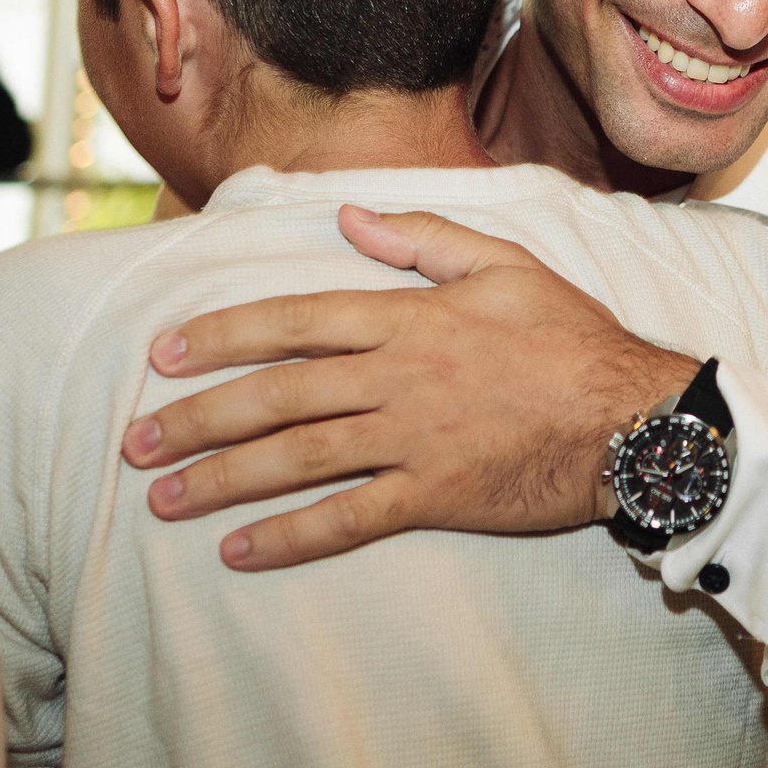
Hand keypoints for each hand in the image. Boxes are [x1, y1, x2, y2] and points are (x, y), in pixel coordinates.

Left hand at [125, 209, 700, 568]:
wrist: (633, 418)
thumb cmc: (573, 338)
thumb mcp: (505, 264)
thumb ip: (422, 240)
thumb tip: (348, 217)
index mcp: (408, 317)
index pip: (294, 322)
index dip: (222, 337)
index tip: (164, 356)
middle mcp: (397, 377)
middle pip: (276, 395)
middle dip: (197, 417)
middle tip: (134, 442)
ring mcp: (412, 440)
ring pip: (297, 459)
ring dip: (222, 479)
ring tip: (163, 499)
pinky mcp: (434, 496)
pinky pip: (347, 519)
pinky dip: (289, 536)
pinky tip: (240, 550)